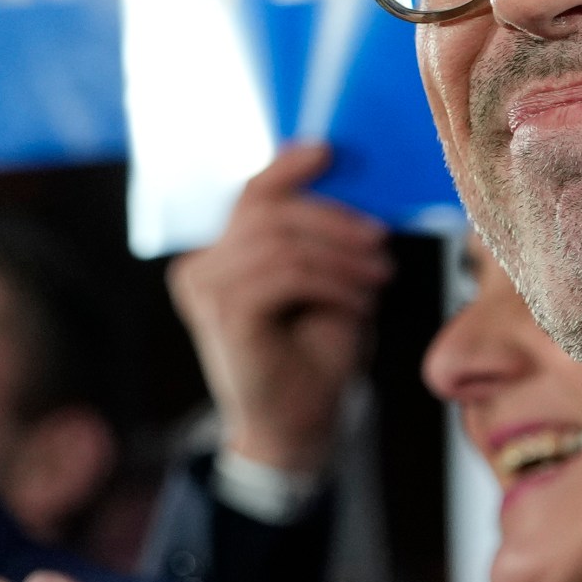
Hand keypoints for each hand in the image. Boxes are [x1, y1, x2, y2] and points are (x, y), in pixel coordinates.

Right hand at [169, 145, 391, 476]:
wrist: (298, 429)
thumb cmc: (312, 358)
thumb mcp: (321, 284)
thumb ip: (315, 238)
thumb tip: (342, 181)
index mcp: (218, 256)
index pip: (251, 195)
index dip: (289, 168)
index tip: (330, 152)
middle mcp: (200, 268)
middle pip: (269, 212)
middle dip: (334, 220)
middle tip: (381, 241)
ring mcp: (206, 291)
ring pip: (281, 242)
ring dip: (341, 255)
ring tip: (378, 278)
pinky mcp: (225, 314)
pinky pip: (286, 275)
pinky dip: (332, 284)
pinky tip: (359, 305)